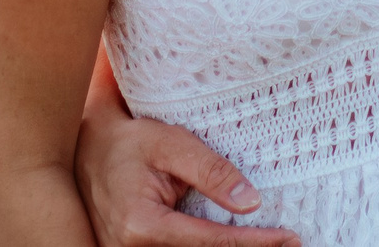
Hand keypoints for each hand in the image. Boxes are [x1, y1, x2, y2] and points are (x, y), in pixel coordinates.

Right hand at [75, 111, 296, 246]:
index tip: (289, 239)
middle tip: (291, 244)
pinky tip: (237, 240)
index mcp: (143, 225)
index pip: (211, 241)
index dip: (254, 242)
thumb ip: (210, 171)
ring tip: (270, 241)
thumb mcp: (170, 145)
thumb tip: (251, 202)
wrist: (87, 150)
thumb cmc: (129, 142)